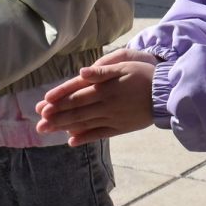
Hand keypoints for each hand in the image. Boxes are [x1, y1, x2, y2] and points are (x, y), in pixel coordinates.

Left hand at [36, 50, 158, 144]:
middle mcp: (106, 104)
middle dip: (56, 116)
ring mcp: (113, 118)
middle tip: (39, 123)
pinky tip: (71, 141)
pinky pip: (99, 134)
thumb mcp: (125, 64)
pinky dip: (84, 137)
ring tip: (48, 130)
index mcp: (105, 87)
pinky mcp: (120, 127)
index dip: (59, 99)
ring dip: (64, 127)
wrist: (166, 93)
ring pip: (84, 123)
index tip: (42, 105)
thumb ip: (102, 71)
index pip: (77, 93)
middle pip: (77, 110)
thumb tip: (81, 72)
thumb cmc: (144, 74)